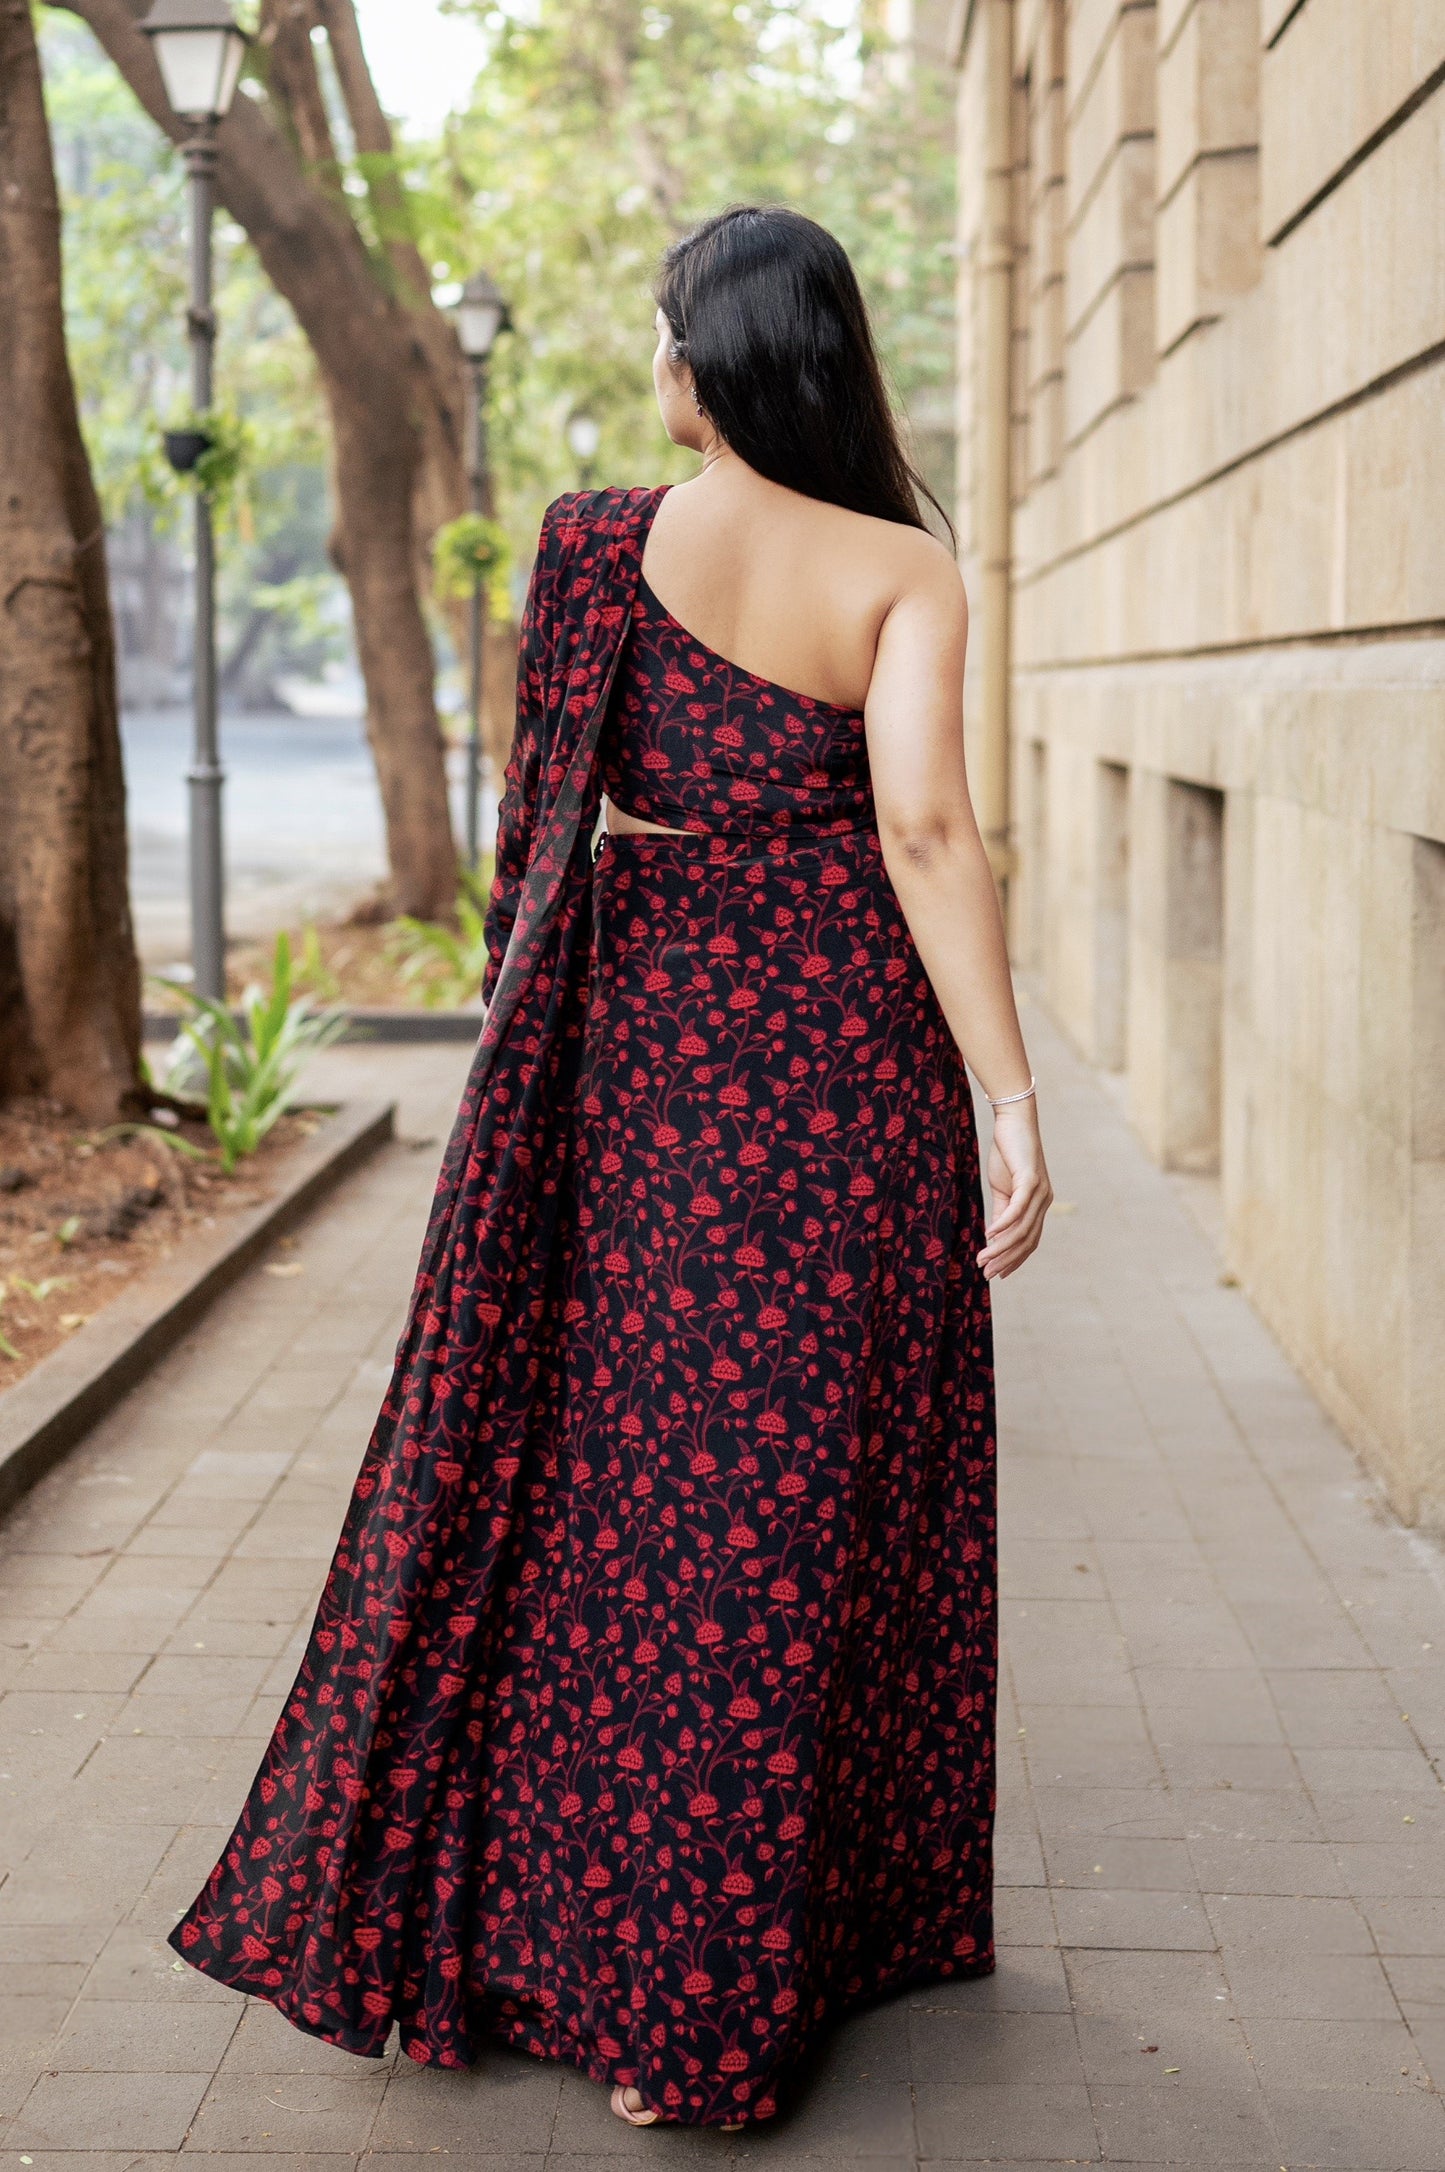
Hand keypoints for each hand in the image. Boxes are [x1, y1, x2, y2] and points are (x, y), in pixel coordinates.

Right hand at [979, 1101, 1051, 1280]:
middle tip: (986, 1274)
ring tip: (982, 1259)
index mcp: (1039, 1205)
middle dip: (1006, 1261)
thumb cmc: (1008, 1154)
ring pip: (1022, 1230)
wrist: (1014, 1122)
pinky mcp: (1031, 1180)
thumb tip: (994, 1237)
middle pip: (1027, 1241)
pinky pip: (1017, 1210)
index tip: (997, 1275)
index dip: (1015, 1260)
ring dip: (1001, 1248)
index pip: (1030, 1241)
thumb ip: (1001, 1212)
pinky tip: (988, 1235)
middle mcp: (1044, 1202)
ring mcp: (1040, 1192)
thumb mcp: (1002, 1188)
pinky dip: (1003, 1225)